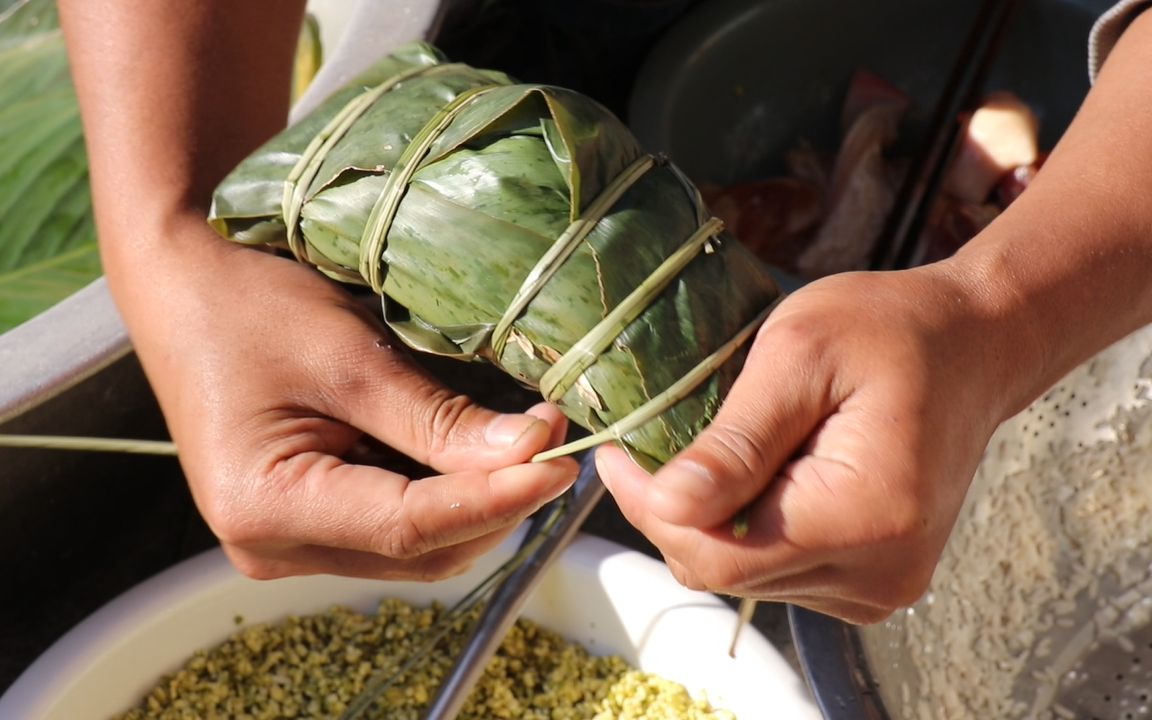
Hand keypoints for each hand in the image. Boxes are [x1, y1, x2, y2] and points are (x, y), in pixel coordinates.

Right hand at [122, 219, 576, 581]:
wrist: (184, 288)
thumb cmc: (251, 308)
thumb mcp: (352, 359)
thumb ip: (438, 419)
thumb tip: (530, 451)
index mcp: (266, 509)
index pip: (409, 527)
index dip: (496, 500)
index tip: (562, 464)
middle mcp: (271, 547)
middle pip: (418, 551)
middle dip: (495, 504)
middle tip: (553, 442)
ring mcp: (285, 543)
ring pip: (414, 549)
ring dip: (475, 503)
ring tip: (525, 443)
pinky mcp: (301, 524)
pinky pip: (391, 529)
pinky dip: (442, 498)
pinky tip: (473, 453)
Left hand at [597, 263, 1027, 622]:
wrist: (974, 344)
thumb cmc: (888, 330)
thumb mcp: (798, 356)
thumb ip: (735, 442)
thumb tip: (665, 508)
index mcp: (864, 516)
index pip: (717, 554)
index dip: (648, 511)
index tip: (613, 453)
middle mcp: (880, 570)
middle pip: (726, 571)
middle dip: (672, 512)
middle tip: (644, 444)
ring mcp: (883, 584)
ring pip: (747, 575)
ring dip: (712, 520)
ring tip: (714, 448)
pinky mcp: (877, 580)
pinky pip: (781, 570)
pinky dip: (749, 528)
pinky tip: (756, 473)